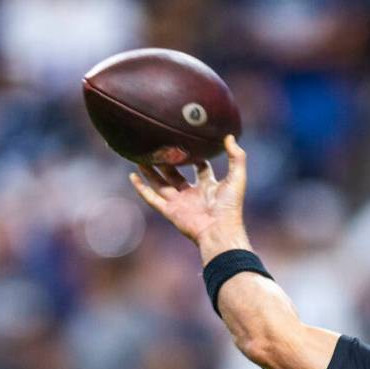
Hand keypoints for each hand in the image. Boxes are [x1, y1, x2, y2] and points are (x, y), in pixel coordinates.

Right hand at [128, 135, 249, 261]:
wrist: (219, 231)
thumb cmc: (230, 207)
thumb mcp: (237, 177)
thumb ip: (236, 157)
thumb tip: (229, 136)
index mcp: (209, 187)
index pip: (201, 168)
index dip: (196, 156)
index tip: (186, 141)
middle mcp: (192, 194)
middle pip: (176, 174)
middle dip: (167, 162)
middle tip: (158, 146)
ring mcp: (180, 203)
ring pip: (160, 184)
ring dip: (150, 171)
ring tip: (140, 156)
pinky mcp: (170, 211)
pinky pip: (152, 198)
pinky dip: (141, 188)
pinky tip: (133, 176)